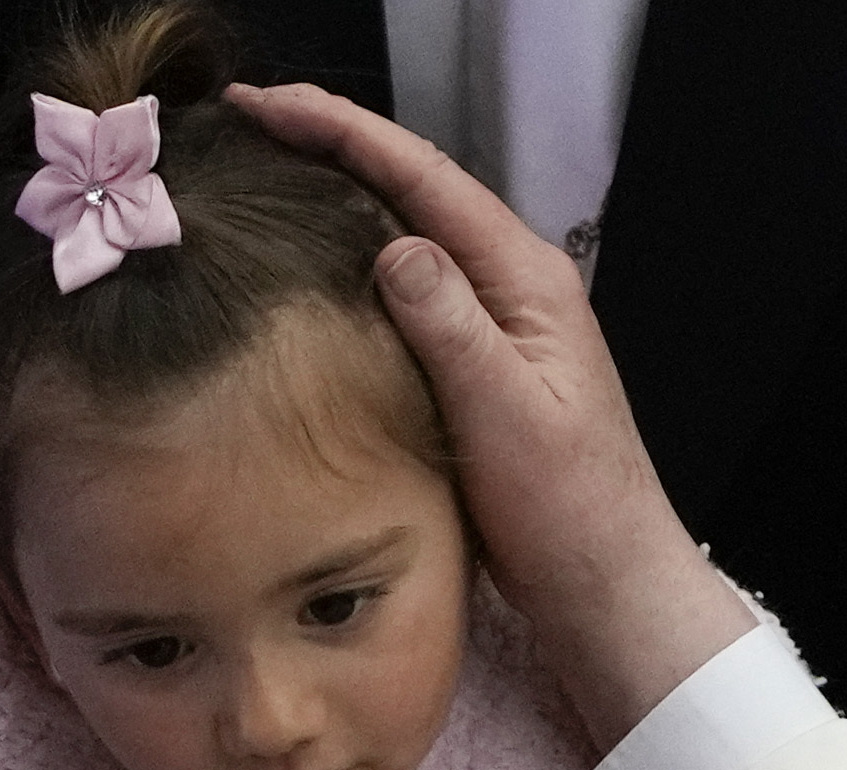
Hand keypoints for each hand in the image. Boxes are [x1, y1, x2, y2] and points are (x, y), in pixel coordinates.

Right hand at [228, 82, 755, 747]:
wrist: (606, 588)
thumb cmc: (570, 511)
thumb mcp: (507, 413)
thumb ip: (451, 325)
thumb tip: (393, 243)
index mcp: (525, 279)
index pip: (422, 176)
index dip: (338, 131)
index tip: (260, 104)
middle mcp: (511, 288)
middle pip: (409, 192)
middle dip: (327, 149)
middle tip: (240, 126)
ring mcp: (493, 329)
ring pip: (403, 241)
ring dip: (334, 204)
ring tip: (259, 181)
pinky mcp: (474, 372)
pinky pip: (403, 301)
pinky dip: (350, 272)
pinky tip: (305, 277)